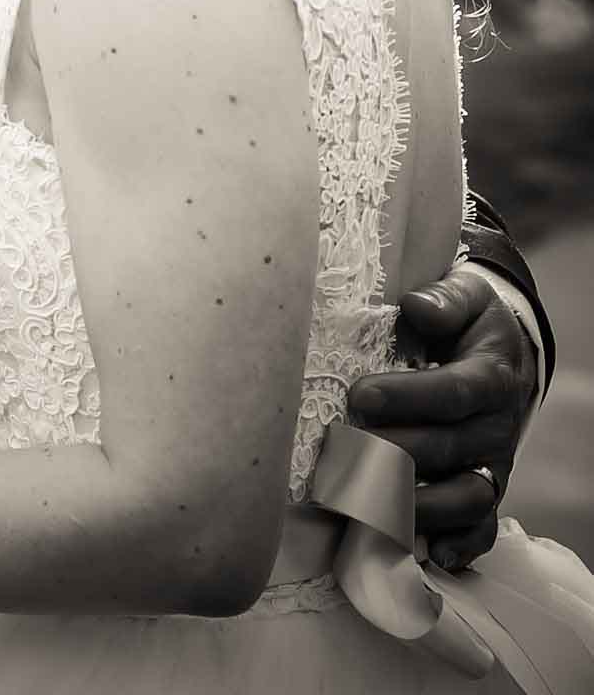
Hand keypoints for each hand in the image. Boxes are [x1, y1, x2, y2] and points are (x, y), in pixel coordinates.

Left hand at [345, 268, 536, 570]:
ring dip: (418, 505)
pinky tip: (431, 553)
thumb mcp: (466, 295)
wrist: (505, 351)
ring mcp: (492, 463)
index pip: (450, 393)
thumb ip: (444, 300)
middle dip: (393, 451)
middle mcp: (495, 427)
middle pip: (447, 448)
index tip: (359, 395)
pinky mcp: (486, 488)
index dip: (405, 398)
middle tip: (344, 448)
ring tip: (369, 502)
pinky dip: (461, 545)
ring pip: (465, 496)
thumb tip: (414, 306)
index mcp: (490, 376)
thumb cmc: (472, 321)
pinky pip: (482, 527)